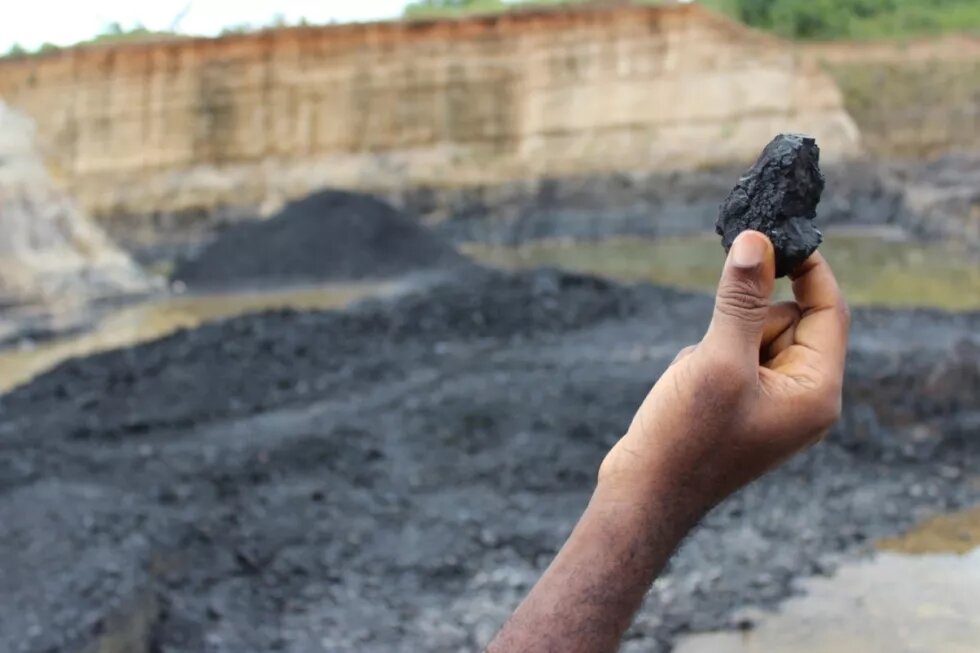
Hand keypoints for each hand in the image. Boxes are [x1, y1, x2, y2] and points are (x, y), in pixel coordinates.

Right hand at [599, 230, 849, 510]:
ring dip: (720, 341)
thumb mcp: (718, 359)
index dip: (808, 270)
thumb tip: (757, 241)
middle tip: (717, 351)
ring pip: (753, 335)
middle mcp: (803, 398)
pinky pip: (732, 356)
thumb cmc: (686, 437)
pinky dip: (707, 359)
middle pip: (788, 321)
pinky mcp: (741, 406)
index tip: (776, 235)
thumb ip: (742, 299)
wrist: (644, 494)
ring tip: (698, 380)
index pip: (829, 312)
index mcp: (816, 392)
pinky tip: (689, 393)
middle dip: (746, 320)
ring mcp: (771, 404)